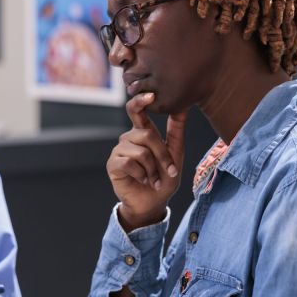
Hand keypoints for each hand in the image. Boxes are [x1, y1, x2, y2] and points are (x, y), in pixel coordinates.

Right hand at [107, 92, 187, 229]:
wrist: (153, 202)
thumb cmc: (164, 178)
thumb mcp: (176, 153)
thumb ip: (176, 130)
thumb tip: (183, 106)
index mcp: (143, 132)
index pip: (137, 111)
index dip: (141, 101)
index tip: (150, 94)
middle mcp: (129, 138)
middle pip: (146, 135)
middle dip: (162, 155)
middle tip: (169, 171)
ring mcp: (119, 150)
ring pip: (140, 152)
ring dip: (153, 169)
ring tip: (154, 179)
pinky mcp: (113, 164)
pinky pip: (129, 163)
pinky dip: (142, 175)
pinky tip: (143, 181)